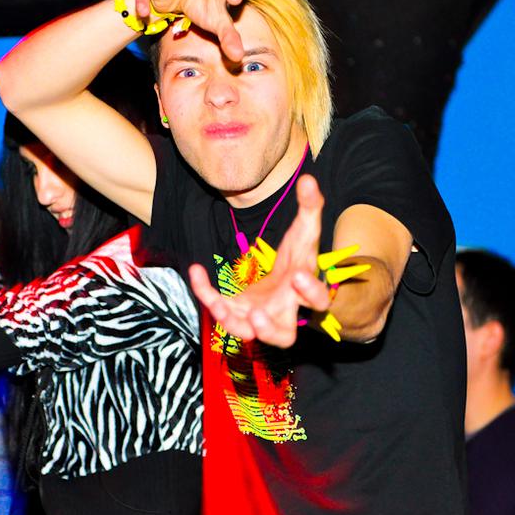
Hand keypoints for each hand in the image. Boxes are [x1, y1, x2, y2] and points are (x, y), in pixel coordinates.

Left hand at [189, 175, 331, 347]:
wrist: (291, 284)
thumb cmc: (301, 258)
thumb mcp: (307, 231)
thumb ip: (310, 207)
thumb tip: (307, 178)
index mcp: (306, 292)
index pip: (318, 301)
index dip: (311, 292)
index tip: (299, 276)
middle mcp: (285, 312)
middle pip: (284, 336)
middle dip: (269, 330)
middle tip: (257, 316)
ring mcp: (261, 317)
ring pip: (248, 333)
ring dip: (233, 322)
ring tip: (218, 304)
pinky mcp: (239, 312)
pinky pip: (220, 308)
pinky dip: (207, 293)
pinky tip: (196, 271)